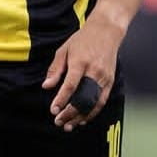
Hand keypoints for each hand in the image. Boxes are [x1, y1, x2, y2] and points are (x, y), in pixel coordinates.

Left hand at [42, 13, 123, 131]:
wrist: (106, 31)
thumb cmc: (82, 40)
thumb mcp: (64, 49)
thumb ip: (55, 69)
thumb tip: (46, 86)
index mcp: (80, 62)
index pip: (70, 85)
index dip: (61, 100)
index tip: (53, 110)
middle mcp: (93, 71)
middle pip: (83, 97)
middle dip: (70, 113)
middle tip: (59, 121)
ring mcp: (103, 77)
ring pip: (93, 103)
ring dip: (81, 117)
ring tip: (69, 125)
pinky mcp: (110, 81)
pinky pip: (102, 101)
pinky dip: (93, 112)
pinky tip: (83, 119)